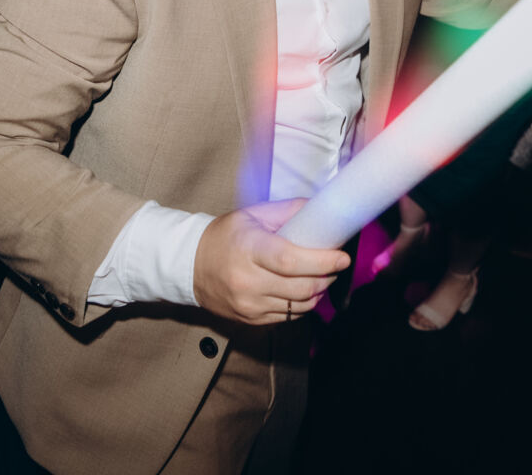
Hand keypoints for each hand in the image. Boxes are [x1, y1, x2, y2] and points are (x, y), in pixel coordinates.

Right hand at [192, 200, 351, 325]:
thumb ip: (289, 211)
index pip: (290, 261)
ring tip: (323, 275)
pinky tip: (305, 289)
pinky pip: (289, 317)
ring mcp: (249, 305)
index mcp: (249, 249)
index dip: (322, 261)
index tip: (342, 256)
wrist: (190, 266)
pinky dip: (304, 304)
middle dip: (327, 276)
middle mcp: (248, 281)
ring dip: (319, 292)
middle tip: (336, 264)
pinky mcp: (251, 320)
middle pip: (301, 287)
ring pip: (299, 306)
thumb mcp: (253, 215)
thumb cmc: (225, 236)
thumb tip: (323, 210)